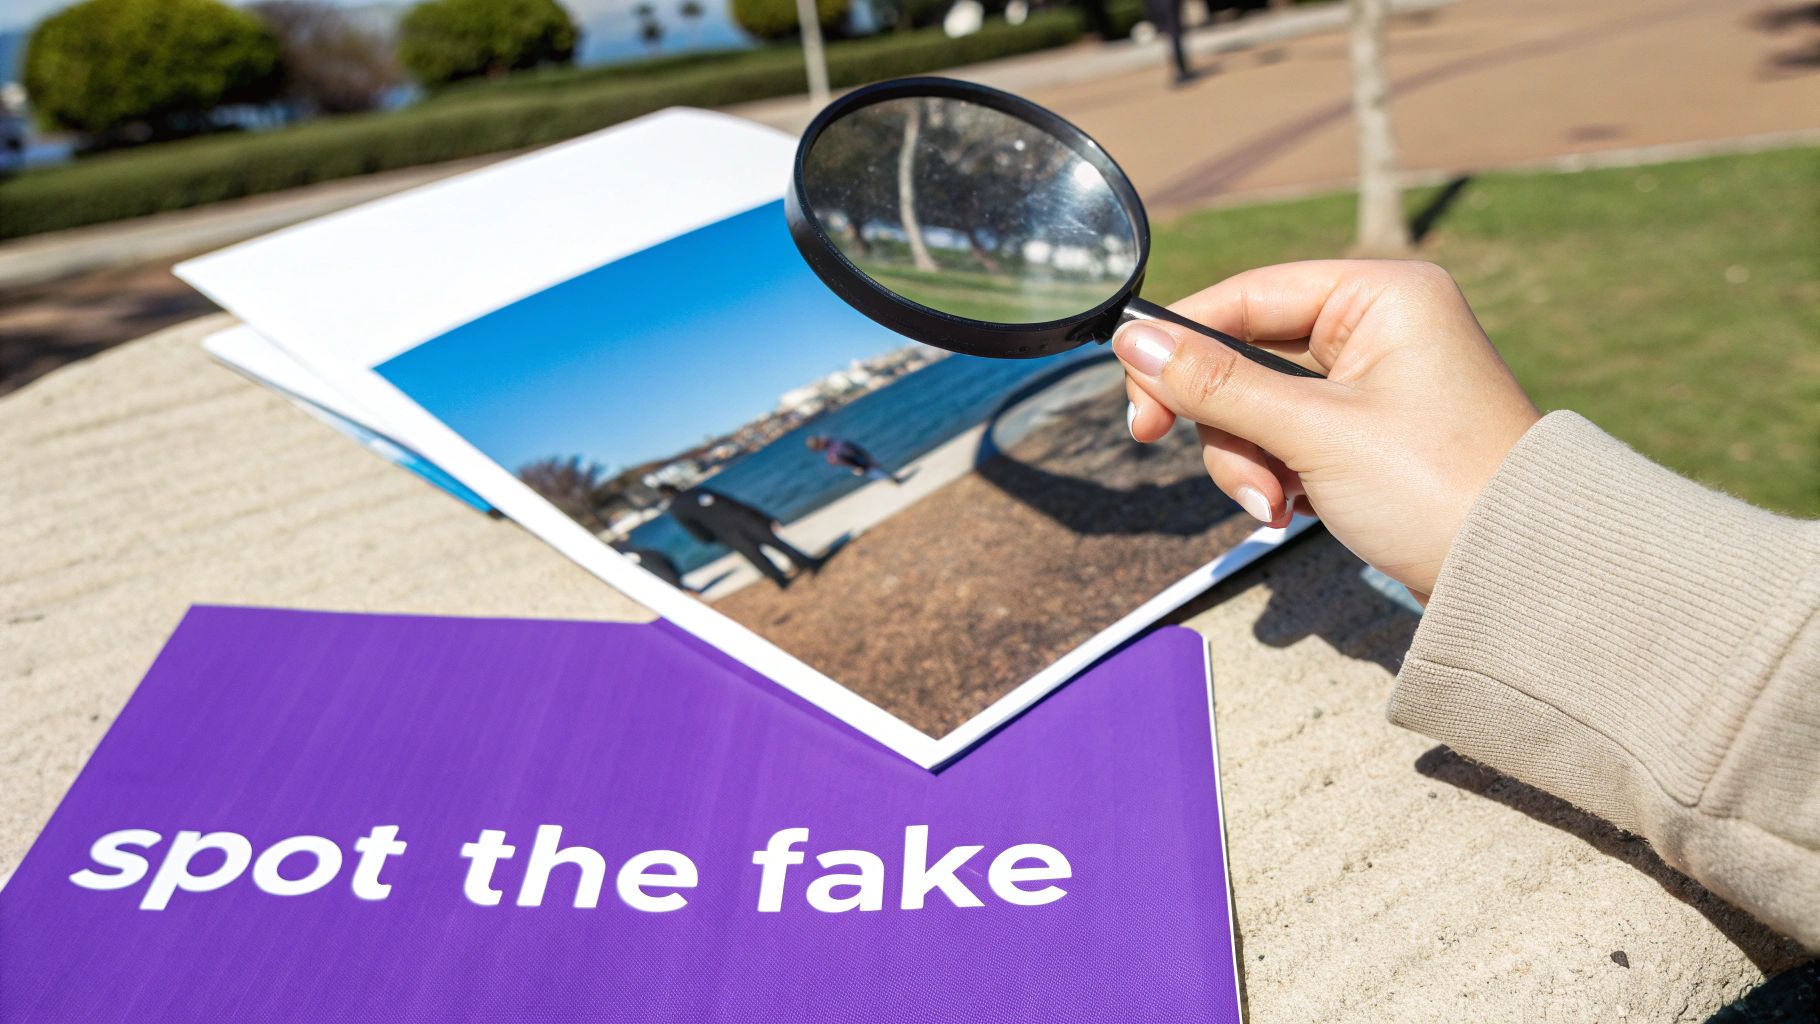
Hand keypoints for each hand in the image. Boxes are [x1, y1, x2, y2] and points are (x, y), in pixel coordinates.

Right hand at [1117, 260, 1539, 598]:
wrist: (1519, 577)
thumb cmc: (1436, 489)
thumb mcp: (1312, 432)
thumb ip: (1216, 384)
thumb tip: (1131, 338)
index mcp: (1381, 296)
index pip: (1247, 295)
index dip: (1181, 345)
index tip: (1139, 403)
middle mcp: (1378, 327)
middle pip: (1245, 355)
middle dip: (1224, 424)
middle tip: (1182, 460)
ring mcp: (1373, 383)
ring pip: (1259, 406)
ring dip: (1248, 461)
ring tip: (1274, 507)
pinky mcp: (1368, 434)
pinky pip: (1288, 439)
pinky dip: (1277, 476)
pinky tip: (1294, 511)